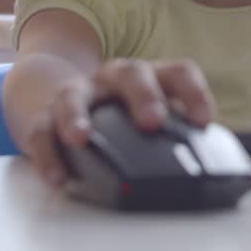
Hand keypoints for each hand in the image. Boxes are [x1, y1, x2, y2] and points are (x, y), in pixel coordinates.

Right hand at [26, 59, 215, 187]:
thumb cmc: (117, 113)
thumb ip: (173, 135)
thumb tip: (207, 170)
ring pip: (75, 96)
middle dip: (143, 96)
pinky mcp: (45, 116)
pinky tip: (57, 176)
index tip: (203, 121)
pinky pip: (42, 131)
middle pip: (131, 74)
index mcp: (148, 78)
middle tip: (152, 122)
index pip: (178, 73)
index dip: (193, 93)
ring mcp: (79, 94)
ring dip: (77, 117)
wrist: (58, 97)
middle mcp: (114, 79)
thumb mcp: (147, 116)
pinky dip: (47, 154)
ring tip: (80, 138)